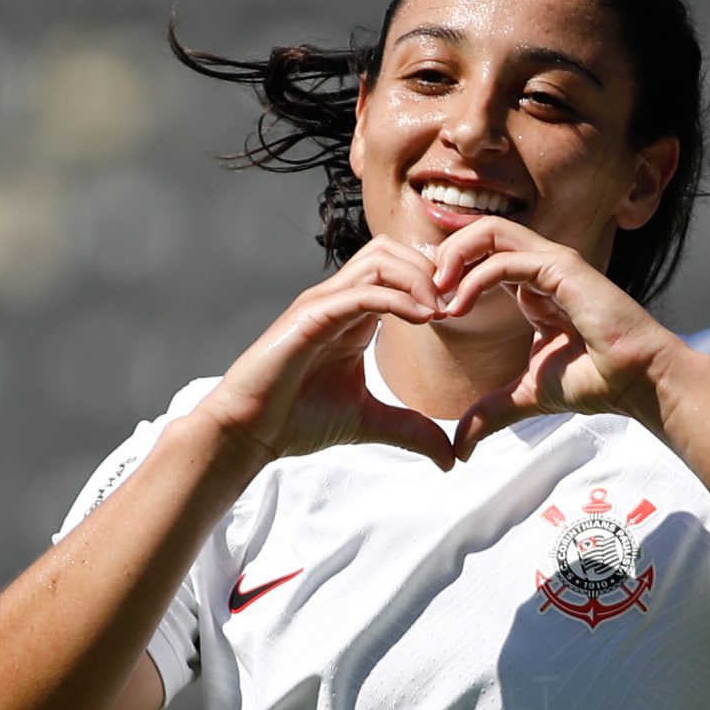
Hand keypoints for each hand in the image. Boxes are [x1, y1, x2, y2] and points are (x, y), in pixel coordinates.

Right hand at [186, 236, 458, 472]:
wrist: (249, 433)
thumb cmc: (296, 421)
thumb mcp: (370, 423)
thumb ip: (411, 431)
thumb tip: (451, 459)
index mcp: (352, 314)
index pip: (398, 269)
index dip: (434, 283)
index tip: (459, 317)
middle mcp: (337, 299)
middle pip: (391, 250)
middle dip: (430, 270)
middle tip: (454, 307)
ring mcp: (322, 303)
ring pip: (379, 260)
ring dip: (418, 278)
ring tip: (441, 313)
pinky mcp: (310, 317)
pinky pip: (362, 292)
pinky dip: (397, 298)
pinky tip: (422, 319)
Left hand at [428, 219, 681, 458]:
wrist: (636, 382)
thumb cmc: (594, 381)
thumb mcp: (525, 396)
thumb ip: (489, 413)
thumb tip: (459, 448)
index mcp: (532, 285)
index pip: (482, 254)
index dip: (449, 275)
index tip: (428, 311)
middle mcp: (541, 266)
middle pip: (481, 231)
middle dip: (444, 256)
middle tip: (423, 294)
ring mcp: (554, 262)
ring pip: (491, 231)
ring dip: (453, 258)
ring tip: (436, 295)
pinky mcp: (563, 269)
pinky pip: (507, 260)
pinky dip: (475, 279)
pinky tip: (458, 308)